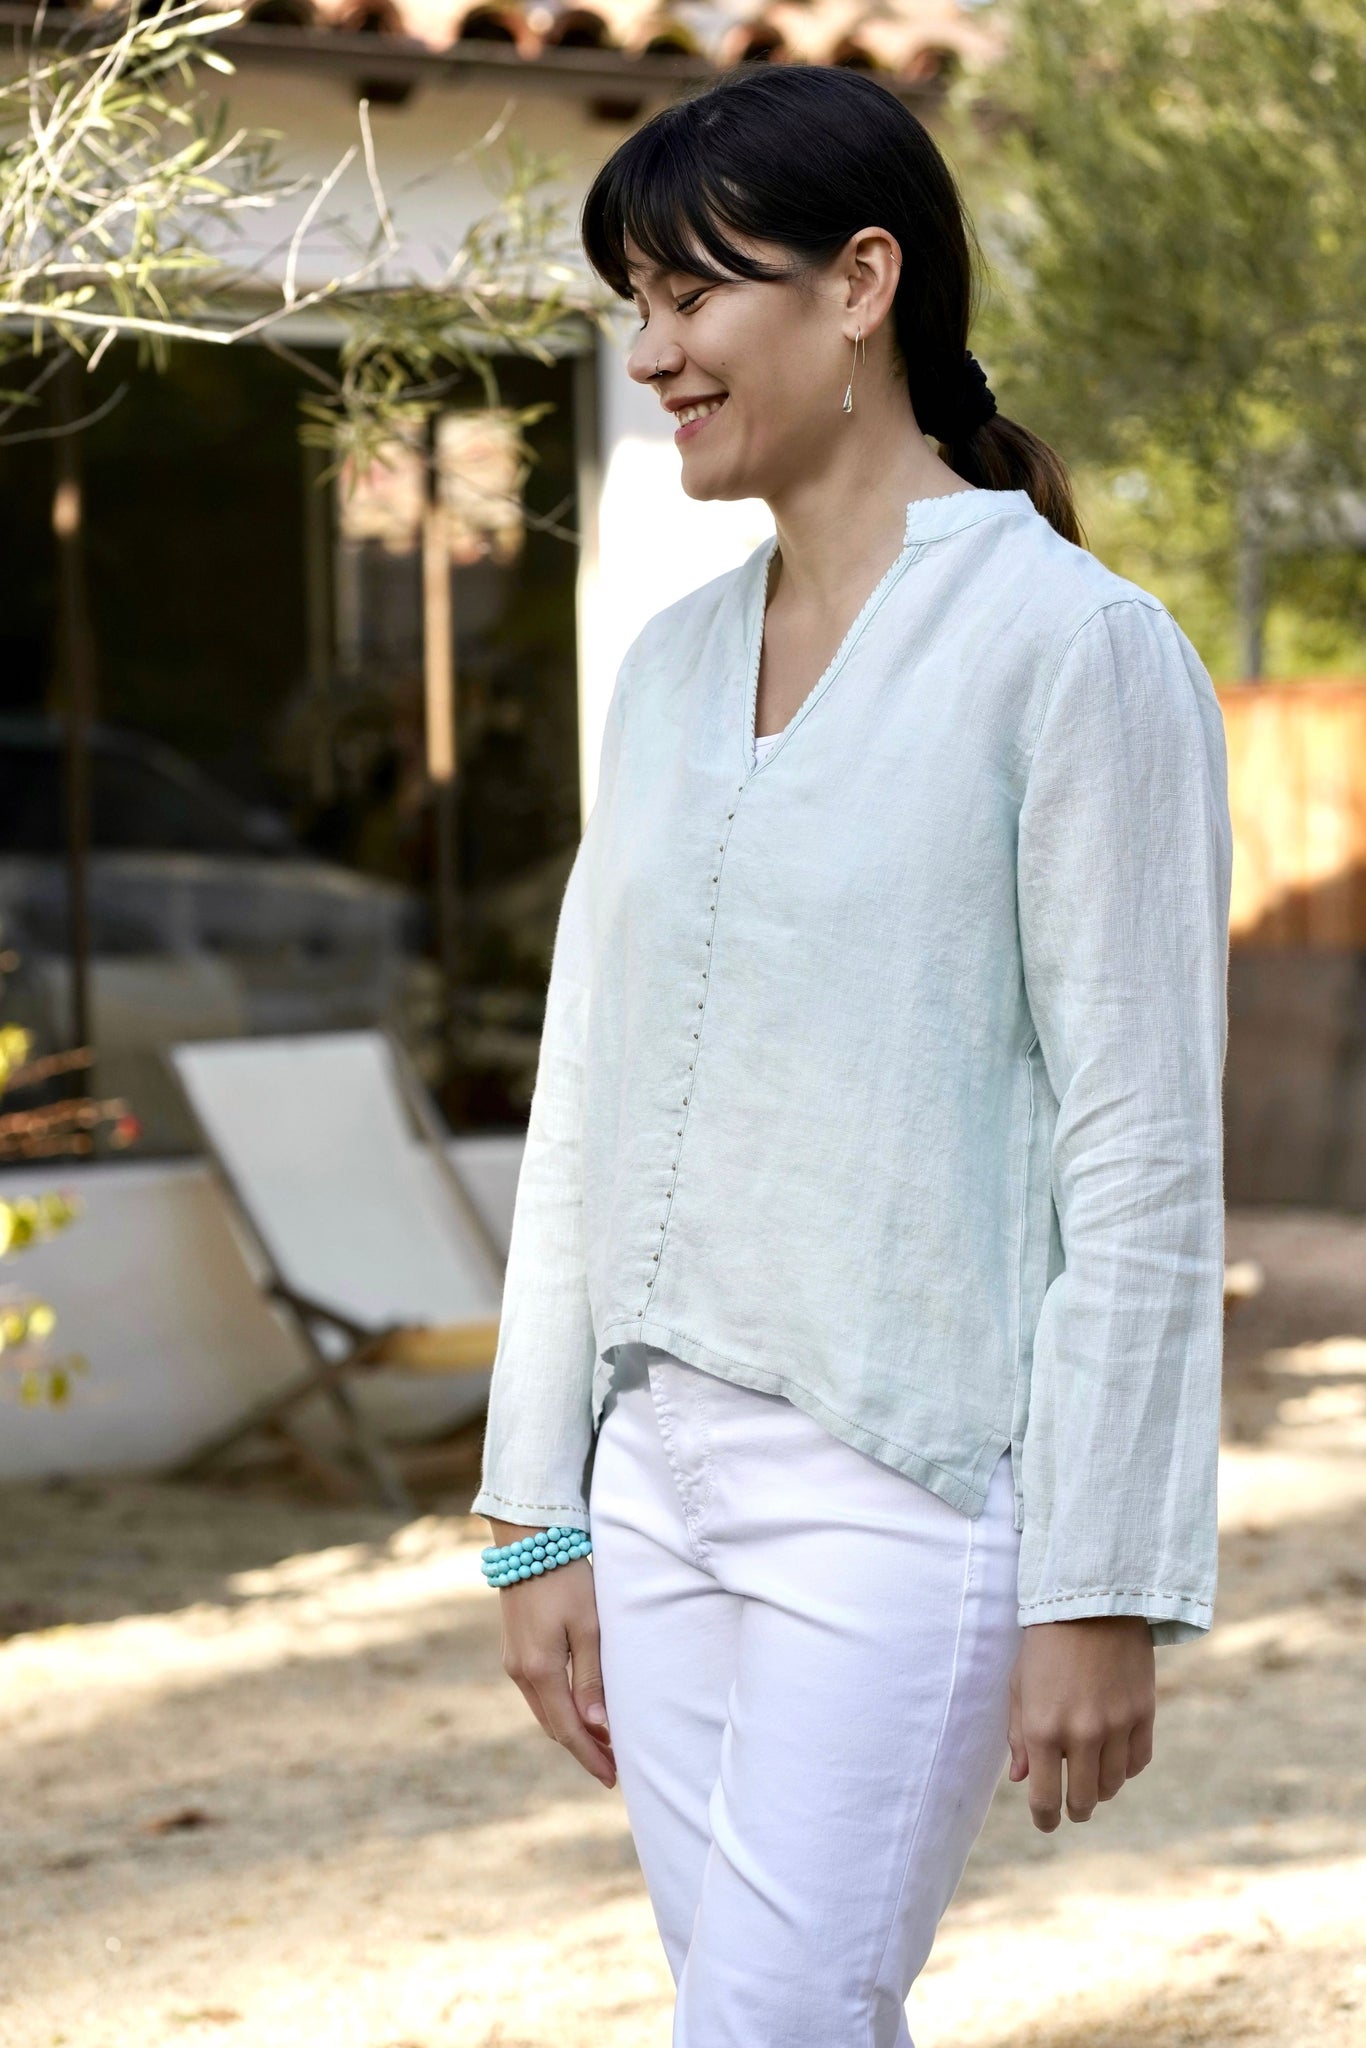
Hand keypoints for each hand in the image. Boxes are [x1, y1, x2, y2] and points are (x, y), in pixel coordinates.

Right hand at [487, 1518, 615, 1788]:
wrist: (528, 1541)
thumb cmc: (566, 1579)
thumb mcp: (589, 1627)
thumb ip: (592, 1678)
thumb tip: (597, 1726)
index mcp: (540, 1670)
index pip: (568, 1729)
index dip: (590, 1756)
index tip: (611, 1778)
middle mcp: (520, 1672)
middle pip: (553, 1726)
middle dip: (582, 1748)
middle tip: (613, 1765)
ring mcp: (513, 1661)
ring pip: (544, 1710)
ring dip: (570, 1728)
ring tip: (602, 1741)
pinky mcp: (515, 1648)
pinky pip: (538, 1692)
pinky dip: (559, 1707)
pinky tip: (578, 1707)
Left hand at [1007, 1616, 1154, 1830]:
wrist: (1089, 1600)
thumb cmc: (1044, 1643)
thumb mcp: (1019, 1686)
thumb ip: (1019, 1737)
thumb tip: (1023, 1780)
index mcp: (1042, 1729)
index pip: (1045, 1798)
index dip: (1044, 1819)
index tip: (1045, 1822)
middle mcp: (1081, 1734)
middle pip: (1085, 1801)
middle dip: (1075, 1809)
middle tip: (1072, 1806)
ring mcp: (1116, 1725)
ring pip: (1114, 1785)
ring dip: (1101, 1788)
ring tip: (1093, 1778)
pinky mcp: (1144, 1713)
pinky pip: (1138, 1761)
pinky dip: (1126, 1767)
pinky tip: (1115, 1756)